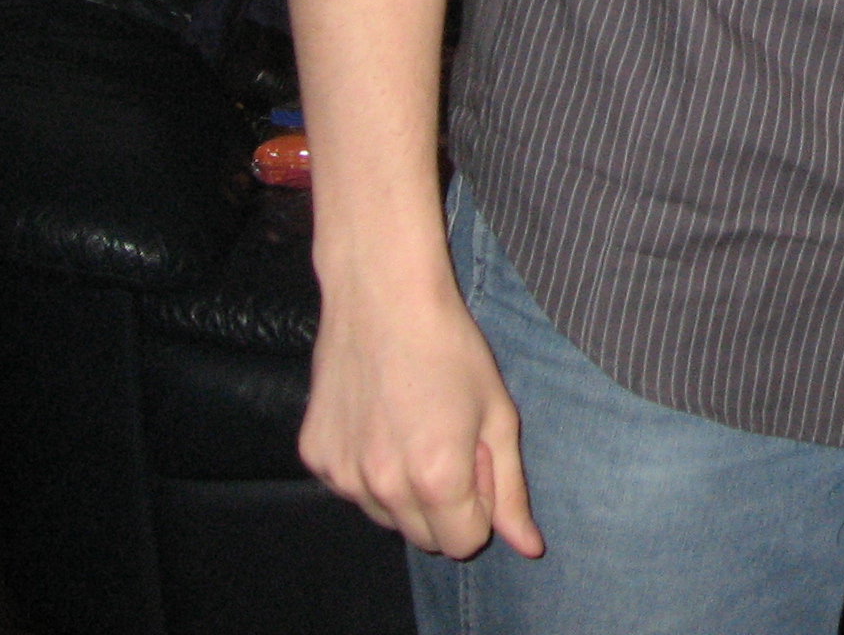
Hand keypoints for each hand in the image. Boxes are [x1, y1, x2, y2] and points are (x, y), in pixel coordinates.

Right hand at [299, 268, 545, 560]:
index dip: (479, 506)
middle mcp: (383, 487)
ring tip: (412, 425)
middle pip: (422, 538)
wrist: (383, 295)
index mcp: (437, 480)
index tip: (476, 459)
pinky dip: (367, 468)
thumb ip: (511, 490)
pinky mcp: (314, 455)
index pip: (463, 544)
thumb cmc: (452, 348)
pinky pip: (350, 486)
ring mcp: (342, 473)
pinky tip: (378, 418)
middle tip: (447, 440)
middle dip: (443, 505)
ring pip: (384, 515)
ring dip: (402, 490)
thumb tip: (528, 548)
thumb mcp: (498, 416)